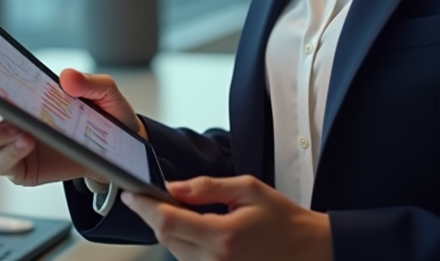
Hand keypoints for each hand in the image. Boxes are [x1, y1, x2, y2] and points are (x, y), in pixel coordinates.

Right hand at [0, 68, 146, 186]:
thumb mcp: (105, 94)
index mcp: (23, 98)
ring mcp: (16, 147)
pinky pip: (5, 165)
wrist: (119, 151)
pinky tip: (26, 144)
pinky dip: (10, 155)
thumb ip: (90, 83)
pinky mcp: (24, 169)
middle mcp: (13, 122)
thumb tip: (67, 77)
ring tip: (21, 131)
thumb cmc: (105, 116)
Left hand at [121, 175, 332, 260]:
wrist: (308, 251)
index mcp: (223, 236)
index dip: (144, 206)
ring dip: (170, 228)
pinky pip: (187, 260)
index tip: (131, 194)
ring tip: (188, 210)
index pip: (167, 221)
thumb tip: (173, 187)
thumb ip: (208, 187)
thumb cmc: (283, 220)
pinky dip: (183, 242)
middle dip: (155, 214)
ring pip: (173, 250)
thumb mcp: (248, 189)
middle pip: (165, 237)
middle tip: (158, 194)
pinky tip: (197, 228)